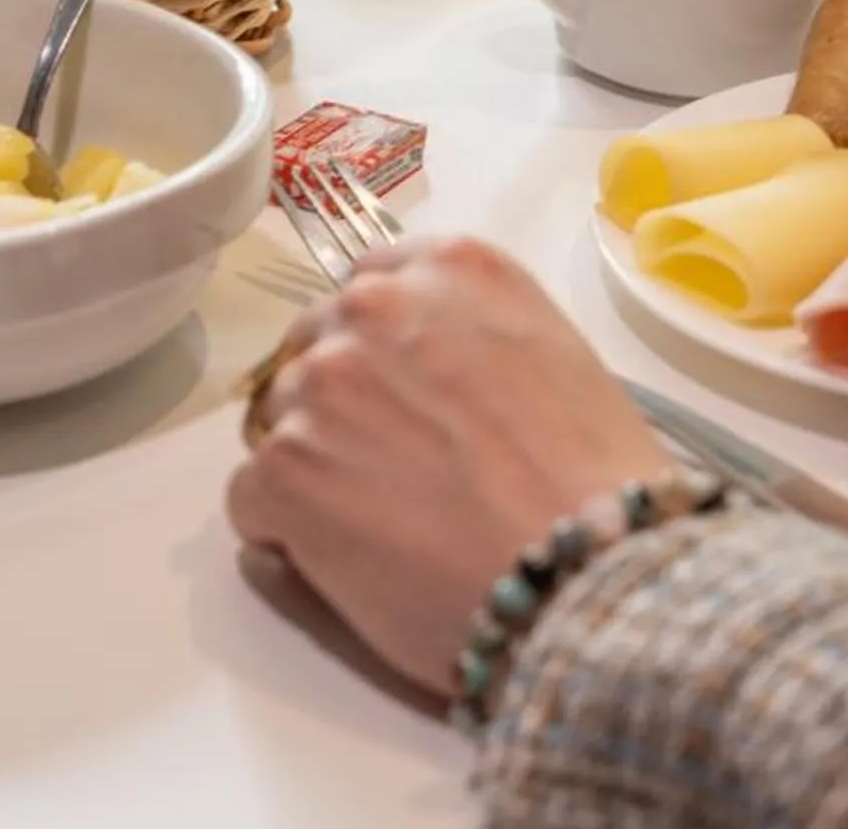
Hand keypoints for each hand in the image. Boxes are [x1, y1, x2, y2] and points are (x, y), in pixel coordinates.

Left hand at [227, 236, 670, 693]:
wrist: (591, 581)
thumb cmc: (595, 491)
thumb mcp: (553, 359)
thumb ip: (467, 334)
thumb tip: (414, 366)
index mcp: (452, 268)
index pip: (369, 286)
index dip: (381, 353)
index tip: (407, 402)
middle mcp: (374, 305)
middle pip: (316, 349)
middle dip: (342, 406)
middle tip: (402, 475)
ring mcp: (320, 383)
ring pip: (280, 422)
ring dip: (315, 468)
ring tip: (389, 526)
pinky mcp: (283, 466)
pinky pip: (252, 500)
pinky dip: (286, 535)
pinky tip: (355, 562)